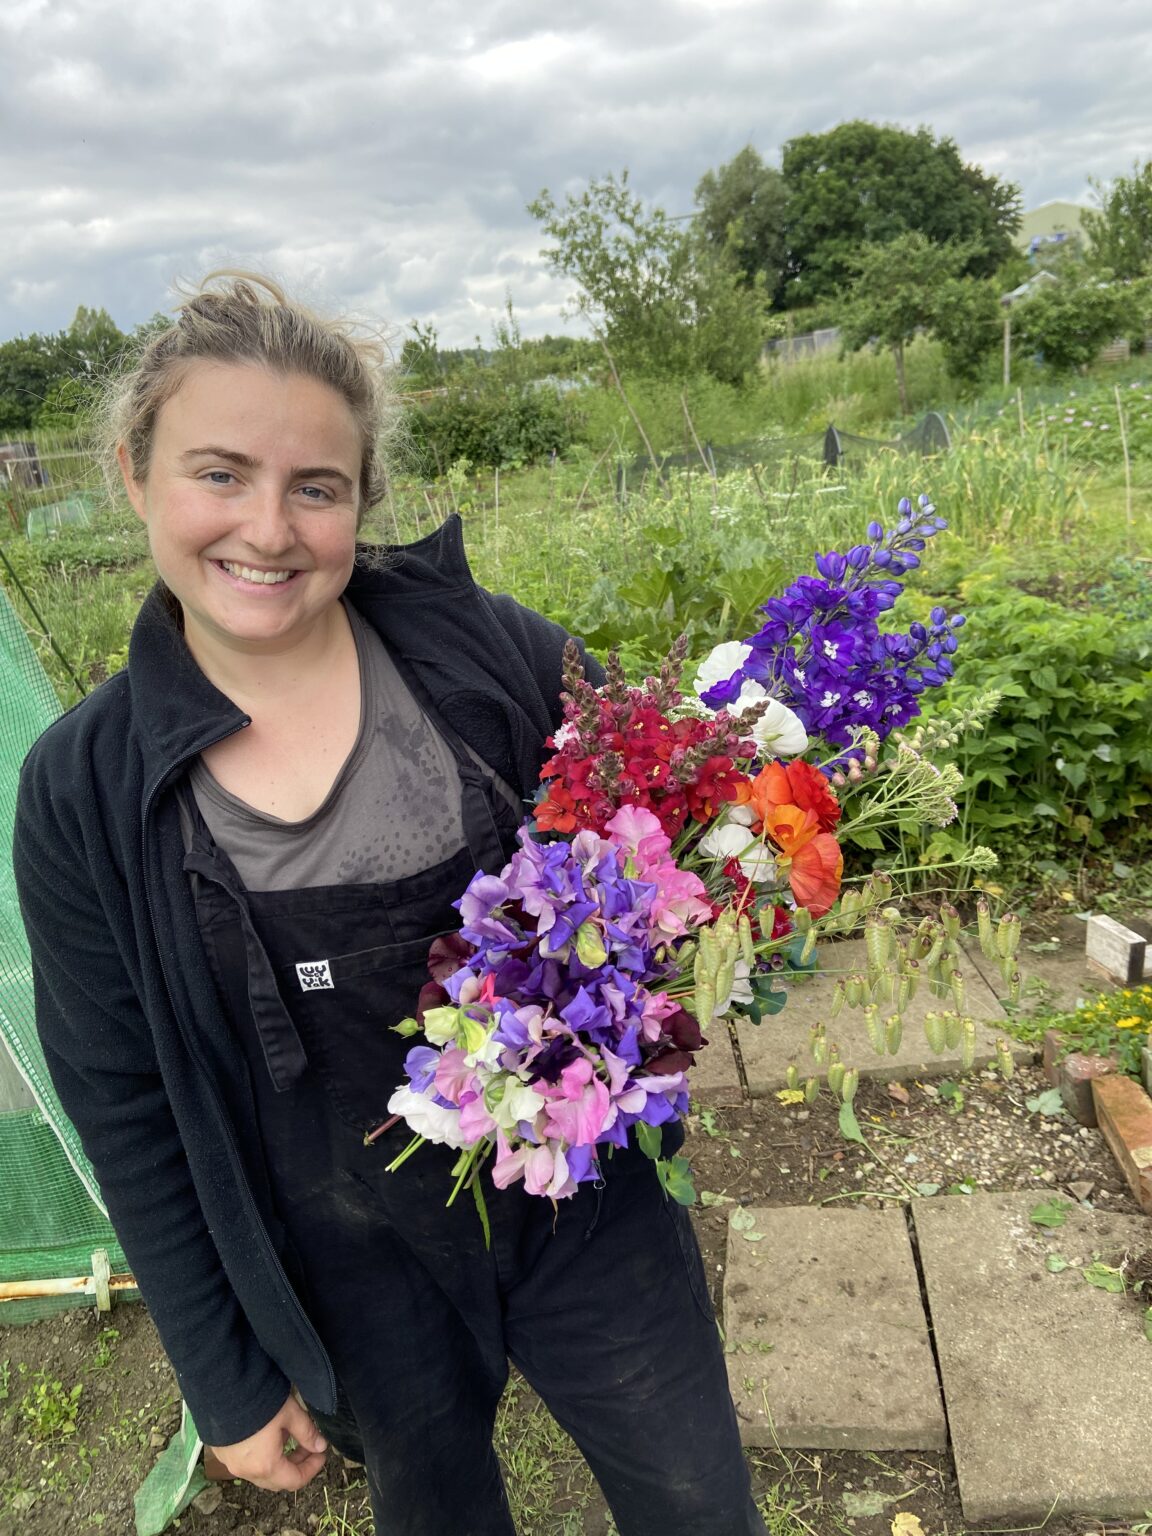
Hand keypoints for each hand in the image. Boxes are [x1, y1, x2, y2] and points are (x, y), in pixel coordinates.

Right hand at [209, 1392, 327, 1490]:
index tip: (321, 1454)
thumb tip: (321, 1446)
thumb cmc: (260, 1403)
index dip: (312, 1469)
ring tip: (288, 1437)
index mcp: (266, 1466)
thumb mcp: (290, 1414)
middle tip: (309, 1447)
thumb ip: (307, 1432)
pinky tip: (267, 1435)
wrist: (222, 1391)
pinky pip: (246, 1464)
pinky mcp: (222, 1454)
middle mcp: (247, 1472)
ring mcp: (231, 1464)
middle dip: (297, 1466)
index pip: (294, 1480)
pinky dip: (261, 1457)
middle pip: (277, 1480)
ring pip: (261, 1473)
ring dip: (279, 1462)